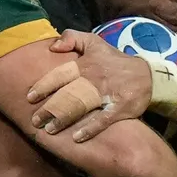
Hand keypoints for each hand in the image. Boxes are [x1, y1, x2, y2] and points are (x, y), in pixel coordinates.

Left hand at [28, 30, 153, 140]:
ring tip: (49, 130)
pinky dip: (90, 129)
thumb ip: (72, 38)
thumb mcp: (95, 42)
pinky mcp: (120, 108)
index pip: (60, 74)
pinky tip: (76, 138)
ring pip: (82, 107)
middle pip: (67, 94)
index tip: (29, 97)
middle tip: (35, 120)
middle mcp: (95, 79)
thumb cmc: (114, 61)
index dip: (44, 86)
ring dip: (64, 120)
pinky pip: (103, 119)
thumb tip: (52, 46)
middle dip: (49, 108)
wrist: (147, 75)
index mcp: (86, 64)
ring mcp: (108, 94)